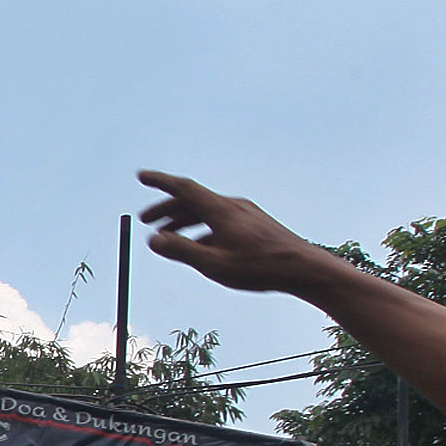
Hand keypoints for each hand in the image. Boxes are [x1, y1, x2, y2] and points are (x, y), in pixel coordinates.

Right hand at [138, 172, 342, 296]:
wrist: (304, 269)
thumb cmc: (260, 268)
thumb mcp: (215, 264)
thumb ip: (182, 251)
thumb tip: (153, 240)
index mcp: (221, 210)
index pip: (183, 188)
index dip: (160, 182)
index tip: (141, 176)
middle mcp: (232, 206)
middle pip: (193, 200)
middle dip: (166, 209)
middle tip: (146, 220)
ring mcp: (245, 214)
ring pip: (207, 212)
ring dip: (184, 221)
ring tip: (168, 237)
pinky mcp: (255, 225)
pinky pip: (220, 221)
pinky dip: (202, 230)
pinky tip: (200, 248)